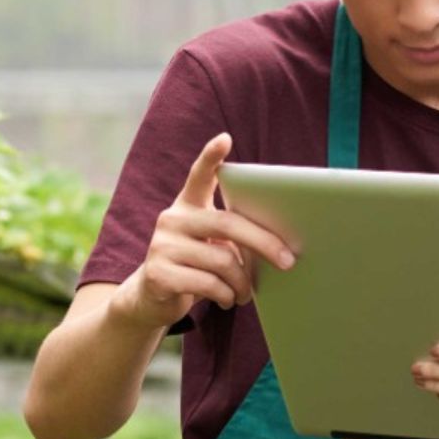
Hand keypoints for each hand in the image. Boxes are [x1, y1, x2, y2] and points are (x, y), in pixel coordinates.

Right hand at [114, 133, 296, 330]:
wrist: (150, 299)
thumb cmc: (193, 267)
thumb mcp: (210, 245)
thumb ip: (230, 237)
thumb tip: (276, 250)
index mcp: (187, 206)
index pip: (200, 176)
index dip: (211, 157)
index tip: (225, 139)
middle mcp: (172, 220)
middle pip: (227, 223)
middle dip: (263, 243)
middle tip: (288, 261)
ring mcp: (162, 245)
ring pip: (222, 260)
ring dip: (242, 282)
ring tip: (245, 293)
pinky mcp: (158, 274)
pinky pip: (208, 284)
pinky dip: (225, 295)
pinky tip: (227, 299)